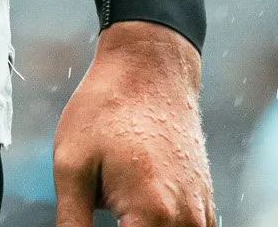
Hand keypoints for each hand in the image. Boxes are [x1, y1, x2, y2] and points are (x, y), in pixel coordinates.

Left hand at [53, 20, 214, 226]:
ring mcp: (201, 214)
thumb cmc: (105, 108)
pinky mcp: (206, 205)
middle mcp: (186, 221)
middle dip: (119, 226)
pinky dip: (161, 226)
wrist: (151, 66)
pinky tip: (134, 206)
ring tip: (116, 197)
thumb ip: (71, 223)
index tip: (91, 212)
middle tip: (103, 201)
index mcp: (151, 215)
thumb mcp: (71, 164)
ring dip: (143, 226)